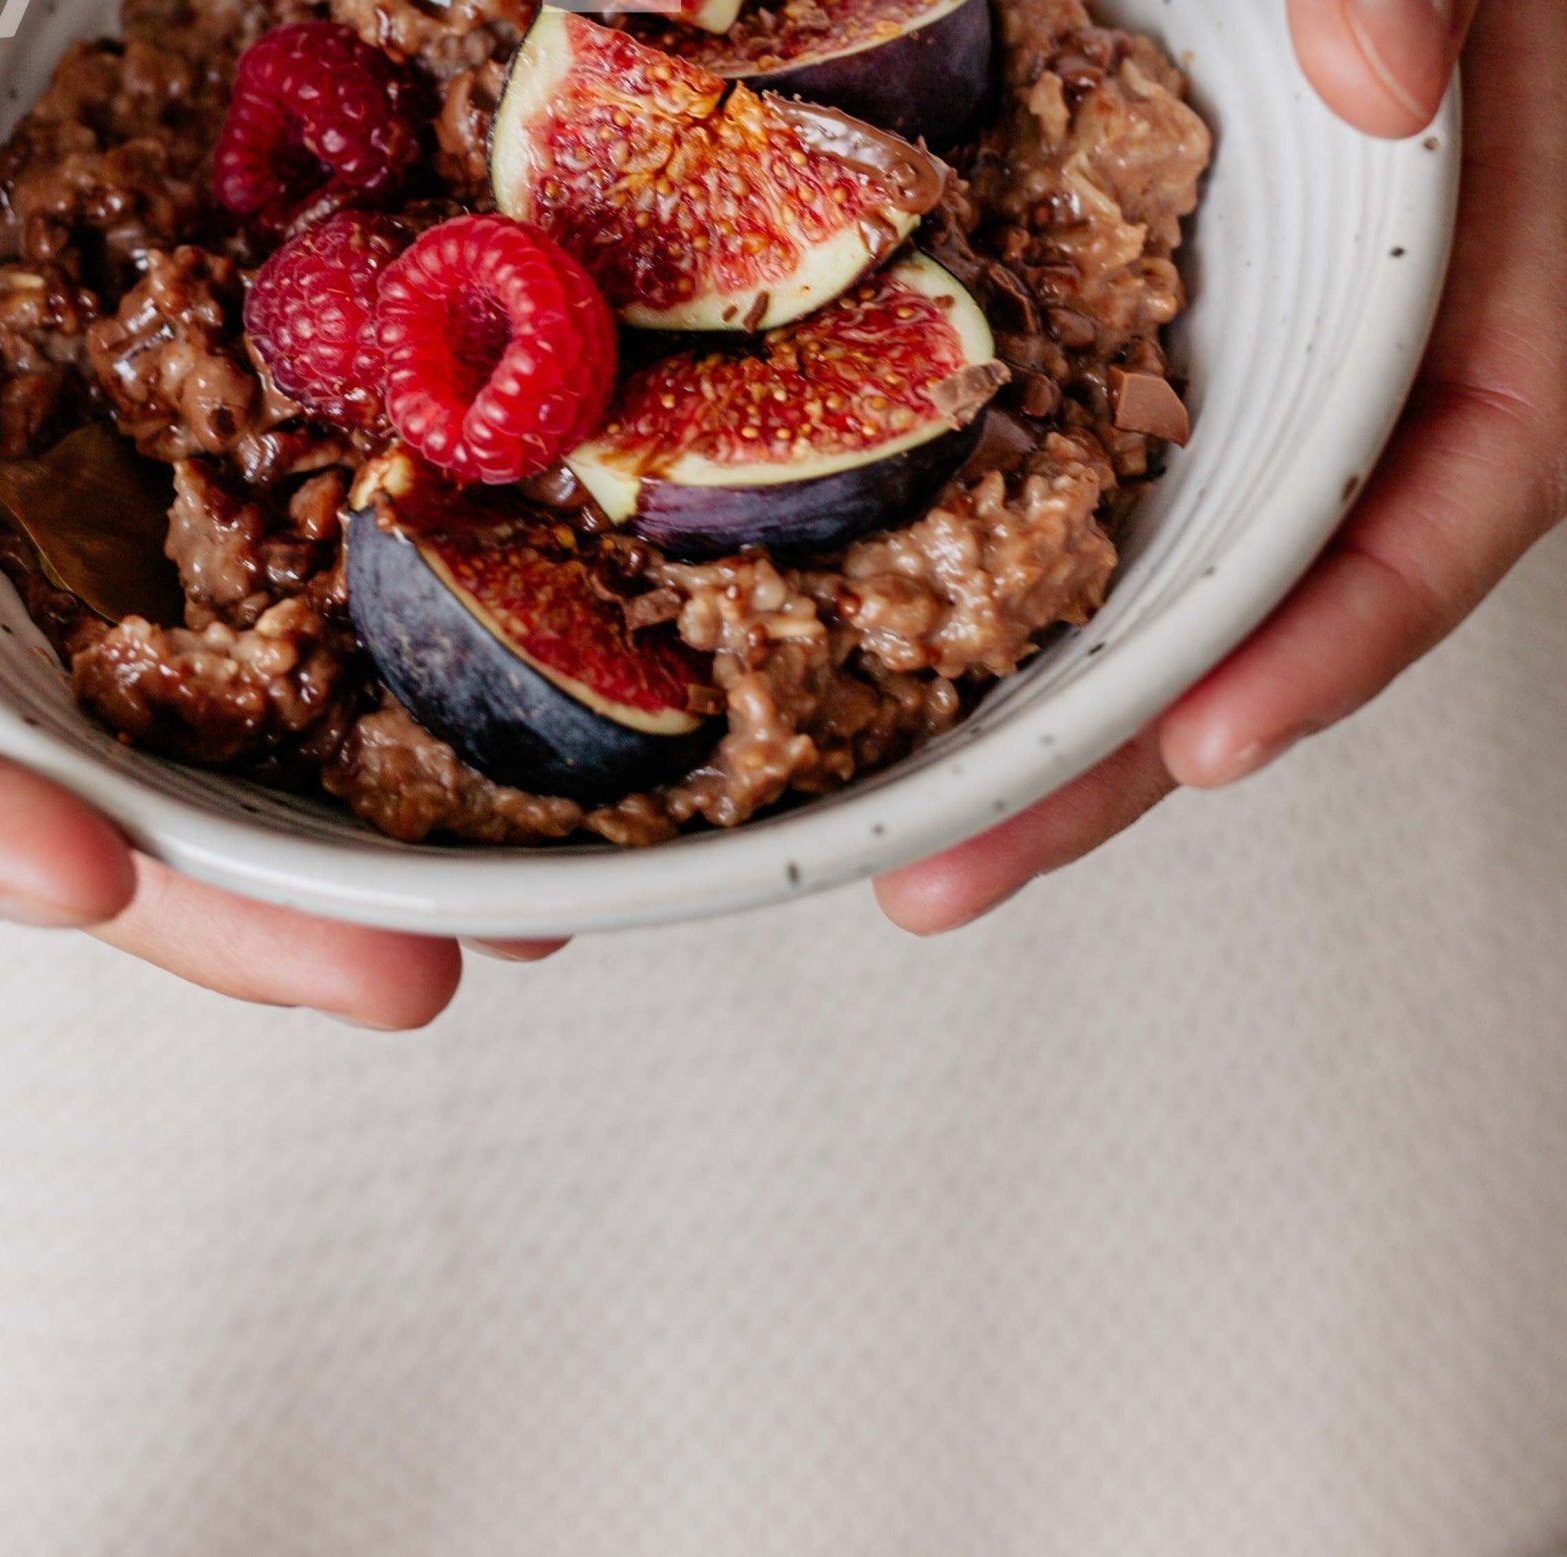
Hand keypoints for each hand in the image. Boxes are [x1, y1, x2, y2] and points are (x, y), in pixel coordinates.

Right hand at [0, 0, 550, 1027]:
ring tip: (495, 894)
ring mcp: (30, 492)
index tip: (81, 876)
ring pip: (164, 706)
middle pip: (41, 771)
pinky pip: (242, 566)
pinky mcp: (135, 430)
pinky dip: (355, 652)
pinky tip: (479, 692)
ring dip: (327, 822)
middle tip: (401, 970)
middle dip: (214, 896)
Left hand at [877, 0, 1566, 932]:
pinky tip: (864, 639)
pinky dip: (971, 560)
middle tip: (955, 871)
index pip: (1468, 478)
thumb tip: (1384, 91)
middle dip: (1114, 752)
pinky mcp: (1103, 327)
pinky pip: (1049, 467)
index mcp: (1486, 258)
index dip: (1350, 633)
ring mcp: (1218, 348)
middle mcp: (1346, 339)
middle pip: (1255, 592)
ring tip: (891, 822)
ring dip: (1023, 704)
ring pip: (1141, 560)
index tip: (1214, 742)